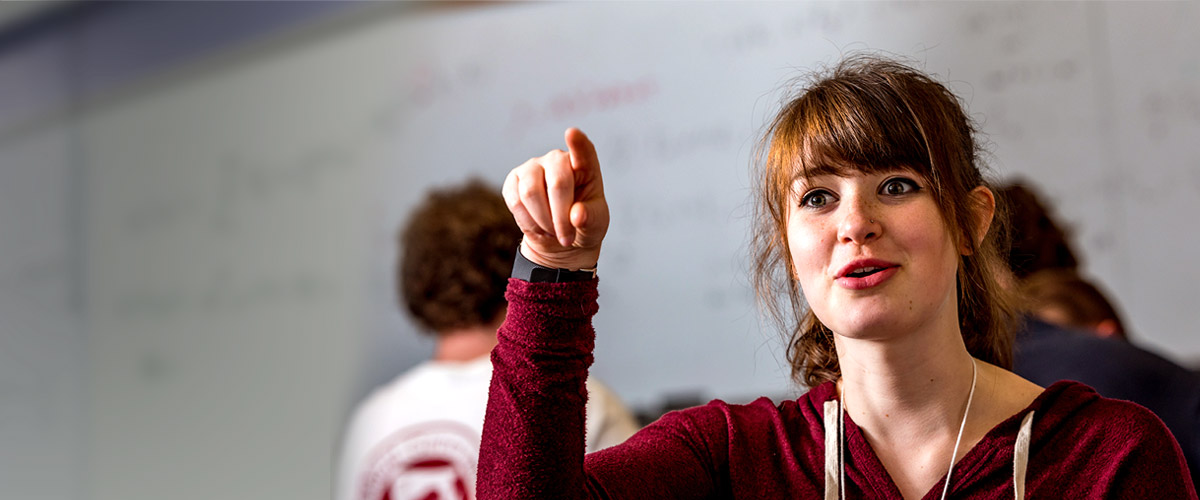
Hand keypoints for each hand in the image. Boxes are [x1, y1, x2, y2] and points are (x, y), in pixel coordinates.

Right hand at [503, 128, 608, 269]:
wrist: (558, 239)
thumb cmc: (582, 225)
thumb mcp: (596, 226)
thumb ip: (590, 219)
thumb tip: (577, 215)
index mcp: (585, 166)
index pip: (583, 151)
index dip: (577, 143)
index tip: (572, 134)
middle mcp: (557, 160)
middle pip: (557, 182)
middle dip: (561, 217)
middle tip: (566, 238)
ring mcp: (533, 167)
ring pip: (531, 193)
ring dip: (543, 221)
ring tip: (552, 231)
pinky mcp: (513, 180)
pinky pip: (514, 201)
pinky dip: (527, 221)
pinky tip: (537, 226)